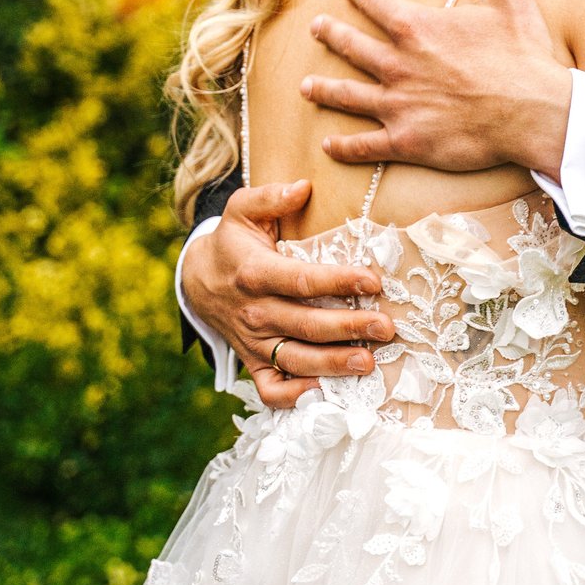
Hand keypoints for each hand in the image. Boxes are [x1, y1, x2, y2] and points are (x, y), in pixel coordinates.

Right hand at [180, 181, 395, 409]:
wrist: (198, 281)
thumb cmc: (233, 243)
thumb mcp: (242, 210)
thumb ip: (270, 196)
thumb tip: (304, 187)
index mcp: (255, 272)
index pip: (300, 280)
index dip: (337, 281)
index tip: (372, 281)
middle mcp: (255, 311)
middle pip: (306, 324)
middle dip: (348, 328)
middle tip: (386, 329)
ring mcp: (253, 342)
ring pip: (295, 360)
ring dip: (332, 365)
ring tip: (368, 363)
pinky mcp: (252, 363)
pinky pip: (272, 390)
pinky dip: (296, 397)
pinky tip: (327, 391)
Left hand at [302, 0, 572, 178]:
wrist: (535, 112)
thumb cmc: (524, 54)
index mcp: (417, 27)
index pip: (375, 2)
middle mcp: (398, 65)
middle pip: (352, 47)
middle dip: (332, 35)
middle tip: (317, 29)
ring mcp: (398, 105)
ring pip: (348, 96)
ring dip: (324, 89)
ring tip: (306, 86)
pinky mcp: (407, 140)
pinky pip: (365, 145)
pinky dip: (344, 146)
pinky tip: (329, 144)